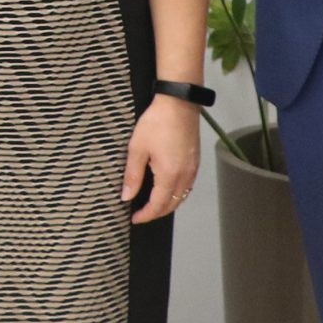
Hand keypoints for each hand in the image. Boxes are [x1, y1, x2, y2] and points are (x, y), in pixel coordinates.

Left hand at [126, 93, 202, 221]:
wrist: (179, 103)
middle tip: (141, 214)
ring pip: (182, 197)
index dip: (146, 215)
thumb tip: (127, 196)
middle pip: (172, 205)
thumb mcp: (137, 148)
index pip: (158, 205)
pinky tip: (167, 189)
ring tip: (152, 204)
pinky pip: (187, 186)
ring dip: (168, 204)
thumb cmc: (157, 122)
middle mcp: (185, 176)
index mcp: (170, 175)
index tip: (134, 219)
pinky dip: (177, 193)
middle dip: (156, 213)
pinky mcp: (195, 161)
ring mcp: (192, 169)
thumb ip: (132, 175)